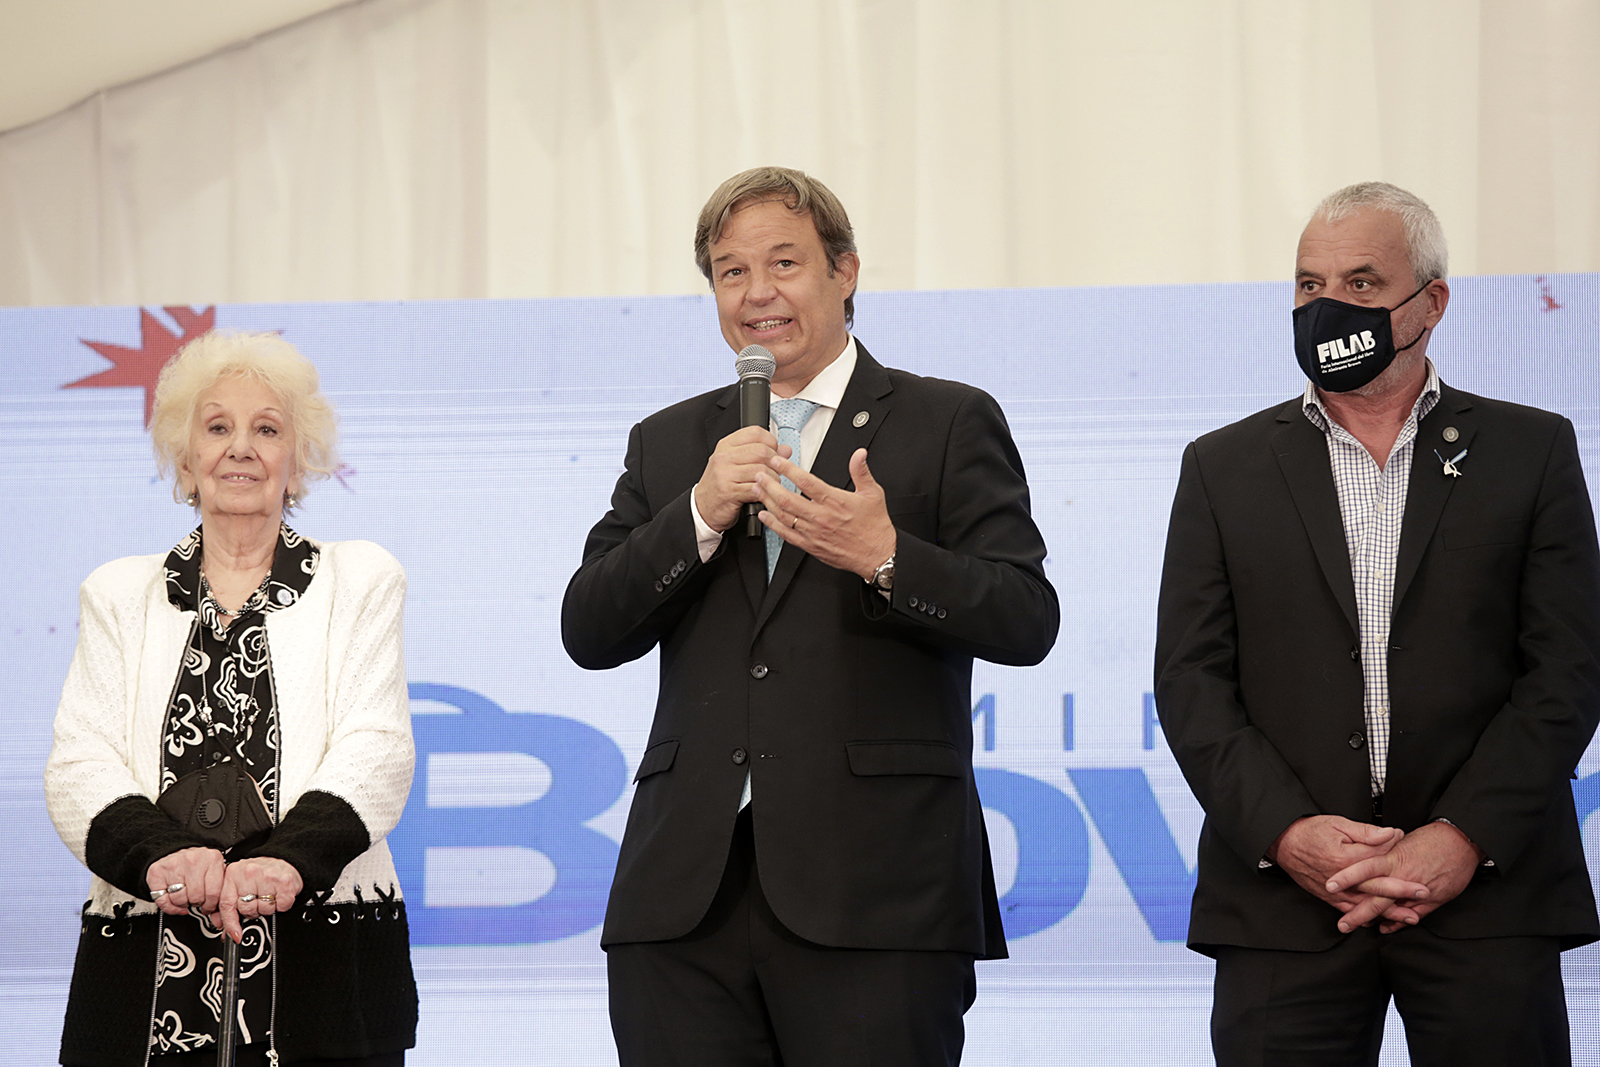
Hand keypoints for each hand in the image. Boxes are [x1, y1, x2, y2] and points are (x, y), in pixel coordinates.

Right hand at [146, 847, 225, 917]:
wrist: (175, 850)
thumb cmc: (197, 863)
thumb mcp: (214, 869)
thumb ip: (220, 886)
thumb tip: (219, 910)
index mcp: (212, 859)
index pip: (214, 892)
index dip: (212, 904)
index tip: (210, 906)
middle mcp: (193, 860)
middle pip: (196, 897)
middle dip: (197, 903)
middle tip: (197, 901)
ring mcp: (174, 865)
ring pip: (180, 899)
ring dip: (183, 904)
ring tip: (186, 897)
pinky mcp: (157, 873)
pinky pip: (163, 901)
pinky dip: (169, 907)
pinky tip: (174, 901)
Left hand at [216, 857, 302, 942]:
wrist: (284, 862)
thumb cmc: (261, 874)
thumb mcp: (239, 884)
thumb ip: (229, 905)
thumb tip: (224, 929)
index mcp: (233, 873)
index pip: (226, 904)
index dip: (230, 923)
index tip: (235, 935)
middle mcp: (249, 873)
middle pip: (246, 909)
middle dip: (252, 911)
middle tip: (257, 900)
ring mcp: (267, 876)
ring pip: (263, 910)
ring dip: (267, 908)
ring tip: (269, 895)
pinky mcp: (284, 882)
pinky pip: (281, 907)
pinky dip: (281, 906)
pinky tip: (279, 895)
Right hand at [694, 426, 786, 531]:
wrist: (703, 507)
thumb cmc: (721, 484)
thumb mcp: (738, 464)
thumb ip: (761, 454)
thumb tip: (785, 449)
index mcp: (726, 445)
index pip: (755, 433)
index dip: (771, 441)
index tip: (774, 452)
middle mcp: (724, 457)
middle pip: (761, 451)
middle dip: (775, 462)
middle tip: (775, 470)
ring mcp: (725, 474)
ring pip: (762, 470)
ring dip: (772, 479)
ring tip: (770, 484)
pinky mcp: (729, 492)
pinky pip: (756, 488)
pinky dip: (765, 492)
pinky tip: (763, 493)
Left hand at [756, 448, 896, 578]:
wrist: (877, 554)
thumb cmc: (875, 526)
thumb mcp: (873, 493)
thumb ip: (862, 472)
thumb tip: (859, 454)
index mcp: (834, 501)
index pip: (805, 481)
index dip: (788, 469)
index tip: (777, 461)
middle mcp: (821, 516)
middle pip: (787, 498)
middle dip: (770, 484)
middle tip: (760, 474)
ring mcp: (813, 532)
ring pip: (783, 515)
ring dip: (767, 501)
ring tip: (758, 490)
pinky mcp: (811, 546)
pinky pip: (786, 534)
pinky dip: (772, 524)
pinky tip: (765, 516)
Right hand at [1269, 815, 1427, 930]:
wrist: (1283, 843)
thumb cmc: (1309, 831)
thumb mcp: (1338, 824)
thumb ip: (1366, 832)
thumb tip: (1392, 834)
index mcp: (1346, 858)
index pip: (1379, 858)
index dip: (1396, 852)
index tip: (1410, 848)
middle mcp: (1342, 879)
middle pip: (1378, 887)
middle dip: (1403, 892)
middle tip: (1424, 893)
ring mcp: (1335, 891)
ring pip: (1367, 905)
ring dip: (1390, 912)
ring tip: (1411, 917)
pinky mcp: (1328, 897)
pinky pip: (1350, 910)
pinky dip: (1366, 917)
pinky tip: (1380, 921)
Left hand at [1326, 821, 1483, 933]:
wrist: (1461, 842)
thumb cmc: (1431, 839)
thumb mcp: (1401, 840)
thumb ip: (1383, 851)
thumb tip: (1365, 858)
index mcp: (1393, 860)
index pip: (1364, 869)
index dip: (1347, 877)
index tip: (1330, 885)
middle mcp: (1403, 877)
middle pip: (1376, 898)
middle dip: (1358, 913)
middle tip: (1343, 924)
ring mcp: (1417, 891)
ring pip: (1392, 910)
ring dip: (1376, 919)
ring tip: (1360, 927)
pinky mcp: (1432, 900)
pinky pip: (1411, 915)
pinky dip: (1398, 922)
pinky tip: (1385, 926)